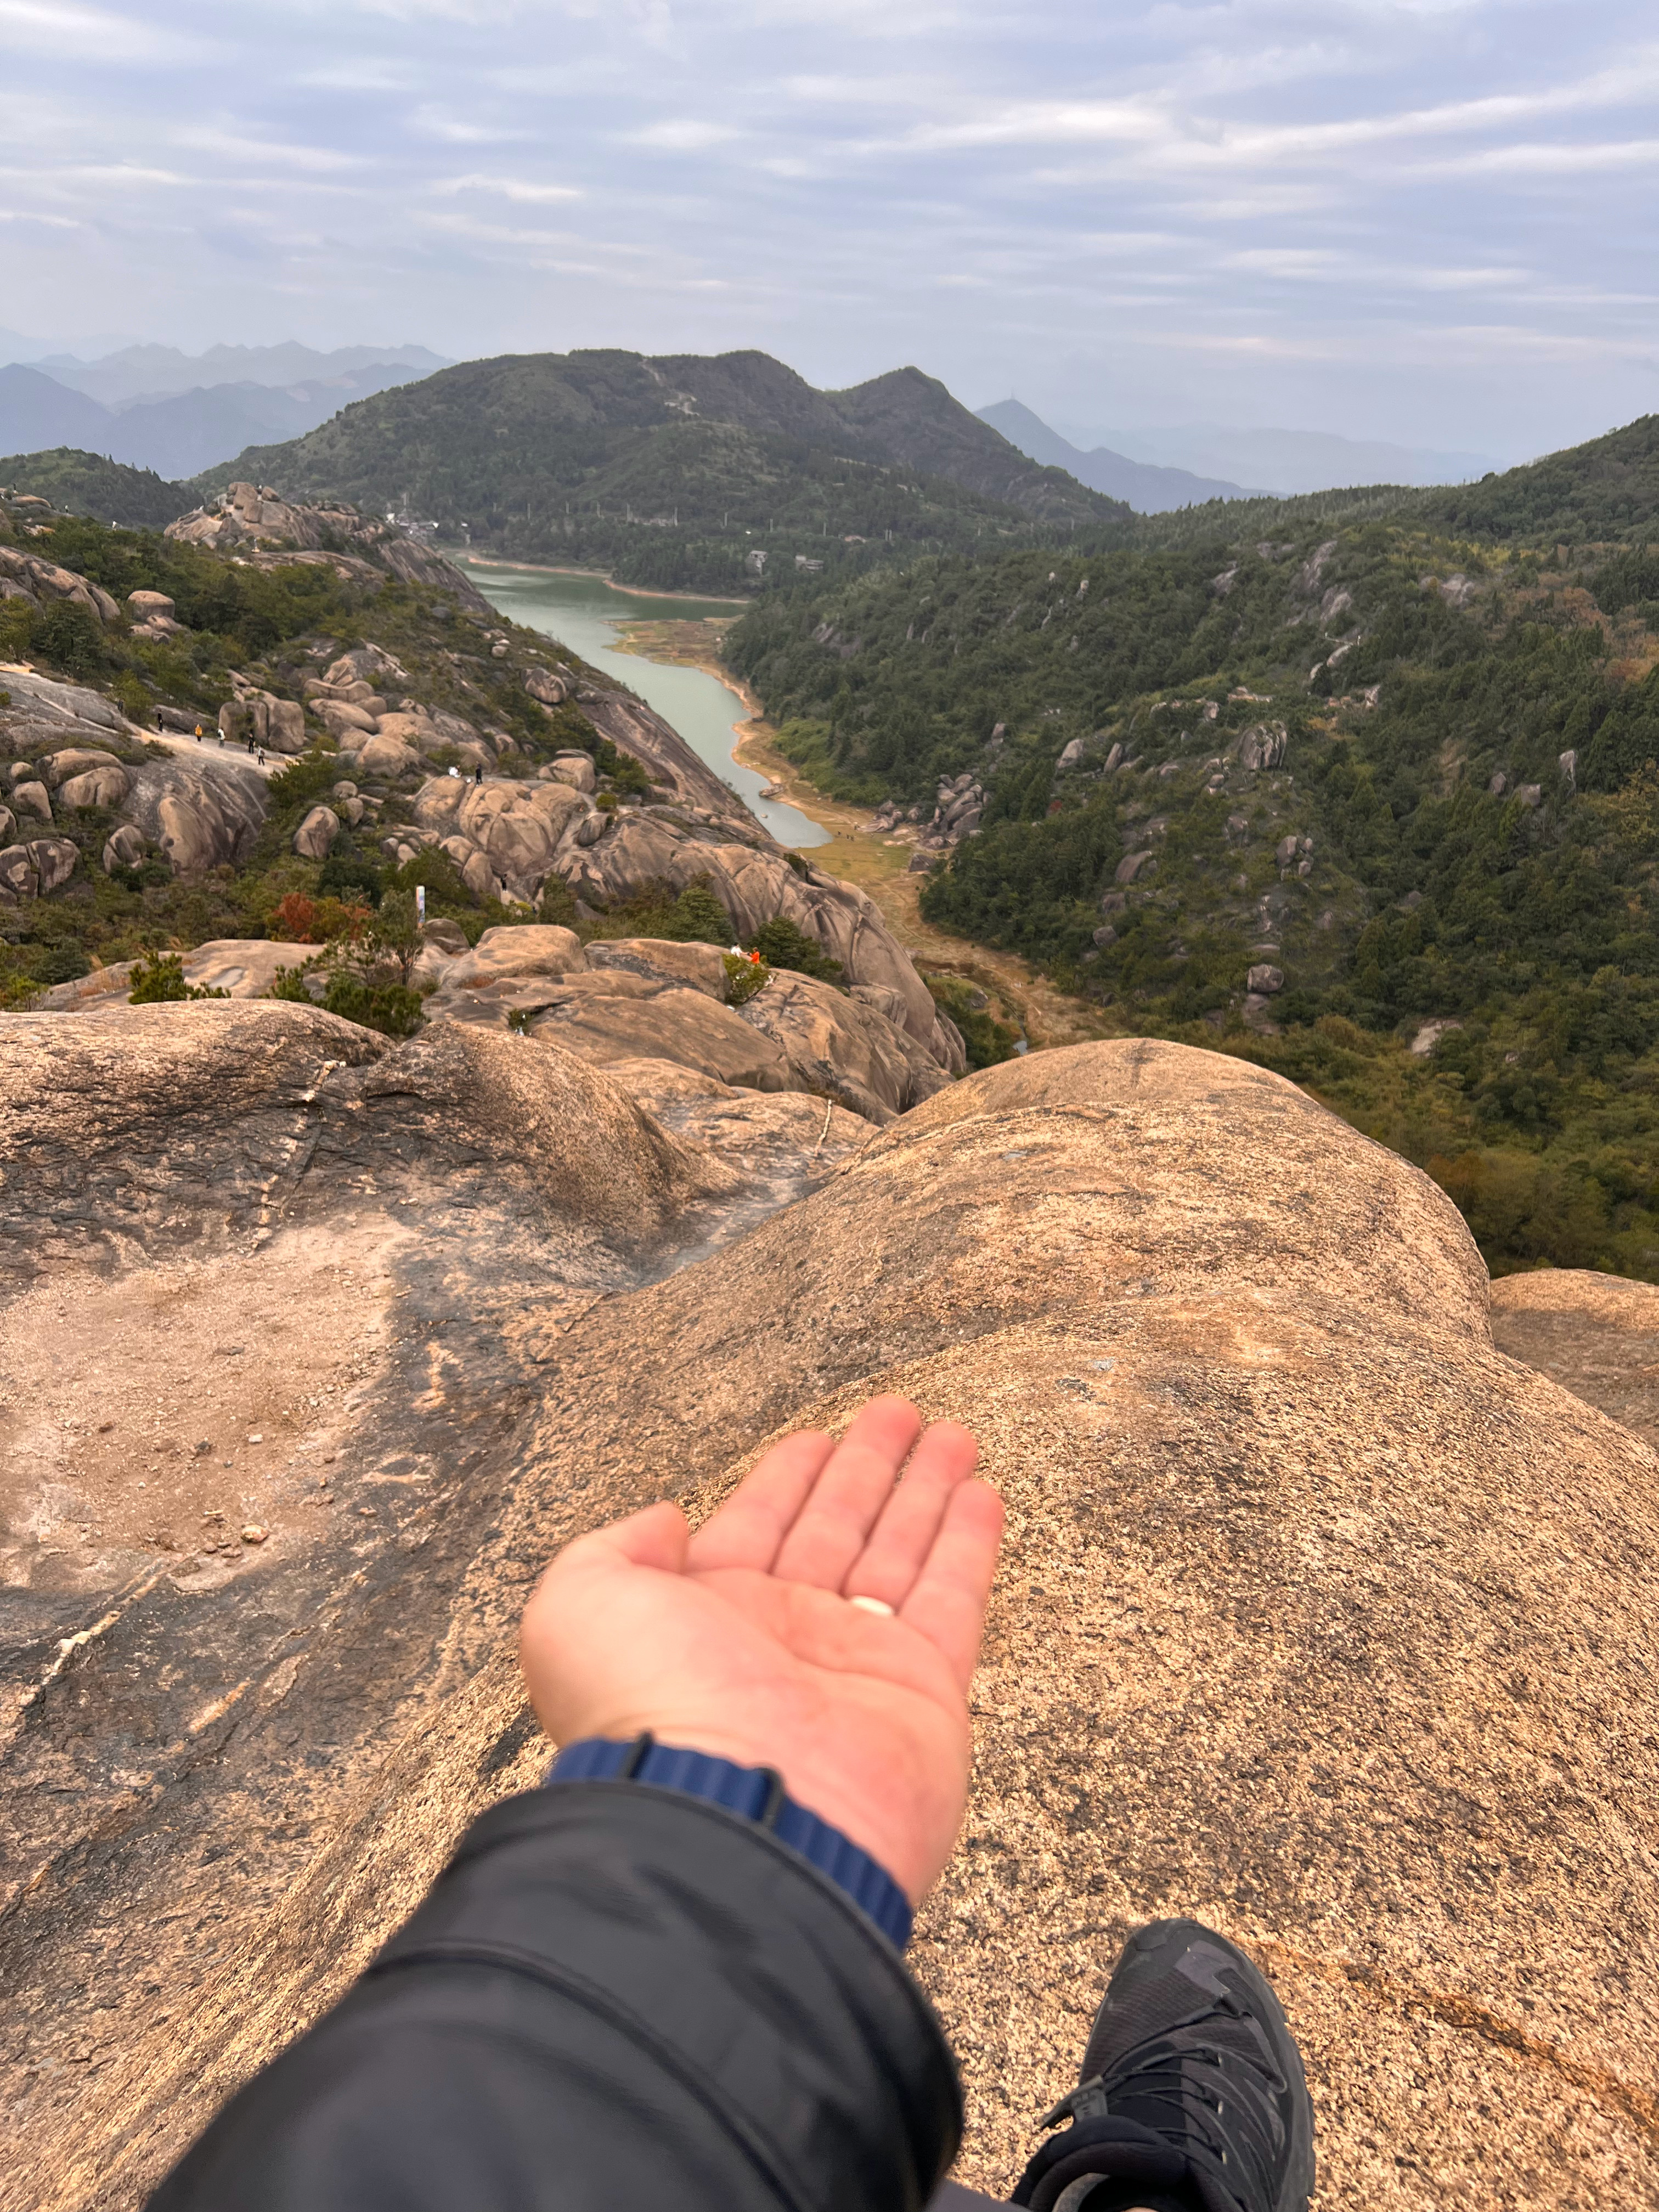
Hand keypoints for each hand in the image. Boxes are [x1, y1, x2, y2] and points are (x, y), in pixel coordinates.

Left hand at [519, 1396, 1003, 1902]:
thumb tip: (665, 1521)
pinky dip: (969, 1547)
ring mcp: (858, 1667)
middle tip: (900, 1411)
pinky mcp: (923, 1692)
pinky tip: (981, 1495)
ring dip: (926, 1490)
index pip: (757, 1524)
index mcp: (706, 1620)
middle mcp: (784, 1641)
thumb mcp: (579, 1606)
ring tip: (952, 1433)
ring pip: (900, 1553)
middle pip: (836, 1529)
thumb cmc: (650, 1709)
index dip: (788, 1477)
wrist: (735, 1814)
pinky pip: (952, 1601)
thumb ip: (614, 1550)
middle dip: (867, 1468)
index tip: (819, 1435)